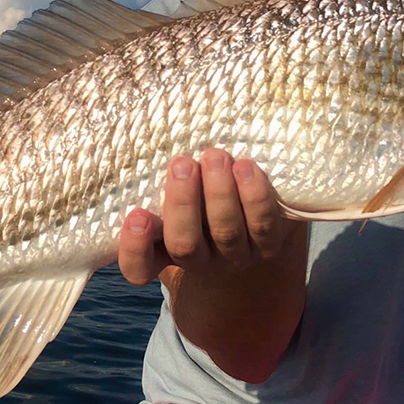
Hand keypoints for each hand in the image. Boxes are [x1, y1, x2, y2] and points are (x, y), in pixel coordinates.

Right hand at [117, 148, 306, 382]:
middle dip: (182, 203)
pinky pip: (263, 224)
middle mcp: (200, 260)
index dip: (134, 248)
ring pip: (225, 232)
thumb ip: (164, 180)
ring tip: (215, 157)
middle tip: (182, 164)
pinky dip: (254, 196)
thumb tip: (150, 136)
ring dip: (219, 193)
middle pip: (184, 245)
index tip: (136, 215)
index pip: (139, 267)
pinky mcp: (270, 244)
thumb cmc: (204, 198)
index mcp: (165, 251)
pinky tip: (245, 167)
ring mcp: (236, 256)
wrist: (258, 219)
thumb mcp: (180, 195)